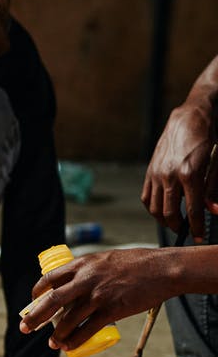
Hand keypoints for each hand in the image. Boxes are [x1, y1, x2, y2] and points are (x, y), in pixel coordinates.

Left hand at [19, 248, 173, 350]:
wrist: (163, 269)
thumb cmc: (137, 263)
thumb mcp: (105, 259)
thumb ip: (88, 270)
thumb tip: (75, 281)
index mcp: (82, 264)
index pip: (50, 278)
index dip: (38, 291)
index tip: (32, 301)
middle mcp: (86, 280)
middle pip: (52, 301)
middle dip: (35, 316)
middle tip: (24, 328)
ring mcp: (98, 296)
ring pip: (68, 319)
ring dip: (57, 334)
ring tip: (52, 344)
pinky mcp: (111, 310)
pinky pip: (87, 329)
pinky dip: (75, 340)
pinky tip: (69, 346)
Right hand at [141, 102, 216, 240]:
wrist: (188, 119)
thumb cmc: (206, 139)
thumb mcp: (216, 164)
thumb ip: (213, 189)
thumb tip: (213, 211)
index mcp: (190, 175)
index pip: (192, 210)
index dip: (197, 227)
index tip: (199, 237)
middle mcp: (169, 176)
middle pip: (169, 213)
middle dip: (178, 227)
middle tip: (186, 232)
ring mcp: (156, 174)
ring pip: (154, 208)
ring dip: (163, 220)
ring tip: (173, 224)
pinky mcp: (149, 172)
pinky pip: (146, 197)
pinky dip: (152, 208)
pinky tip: (161, 210)